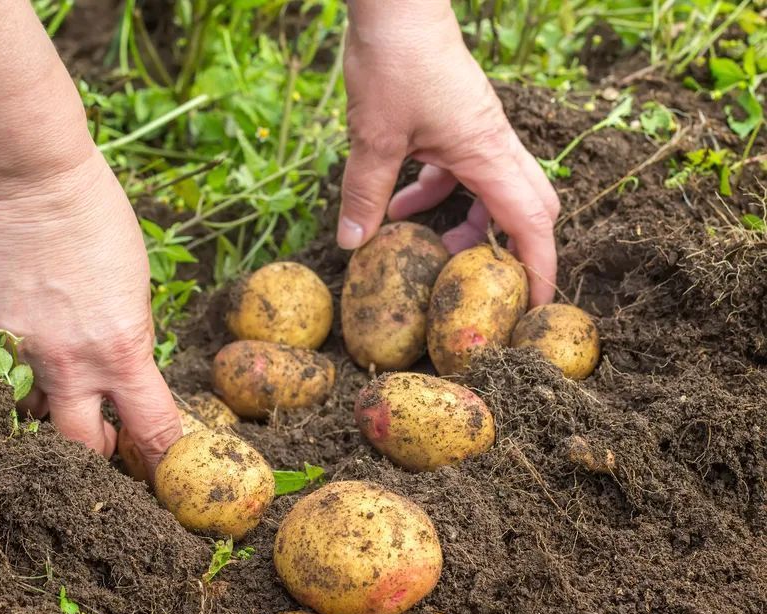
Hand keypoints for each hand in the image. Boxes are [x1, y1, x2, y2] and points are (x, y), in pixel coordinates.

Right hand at [0, 152, 181, 469]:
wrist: (30, 185)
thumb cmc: (97, 225)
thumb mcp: (135, 290)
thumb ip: (127, 343)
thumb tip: (121, 377)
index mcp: (121, 351)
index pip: (152, 427)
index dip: (161, 452)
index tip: (162, 460)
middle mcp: (68, 365)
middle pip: (82, 449)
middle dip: (97, 451)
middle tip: (103, 437)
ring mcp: (17, 355)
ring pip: (31, 416)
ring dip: (48, 406)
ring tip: (56, 373)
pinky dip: (10, 367)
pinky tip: (20, 332)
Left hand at [339, 1, 559, 304]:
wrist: (396, 6)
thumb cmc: (395, 62)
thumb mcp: (374, 139)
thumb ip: (365, 195)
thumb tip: (352, 245)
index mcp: (487, 152)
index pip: (531, 222)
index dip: (539, 267)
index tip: (537, 306)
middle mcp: (493, 143)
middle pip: (525, 206)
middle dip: (509, 248)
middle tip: (487, 283)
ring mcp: (477, 130)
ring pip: (489, 188)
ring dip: (464, 222)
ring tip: (425, 248)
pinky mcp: (456, 119)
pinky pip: (459, 169)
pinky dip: (435, 192)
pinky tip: (397, 205)